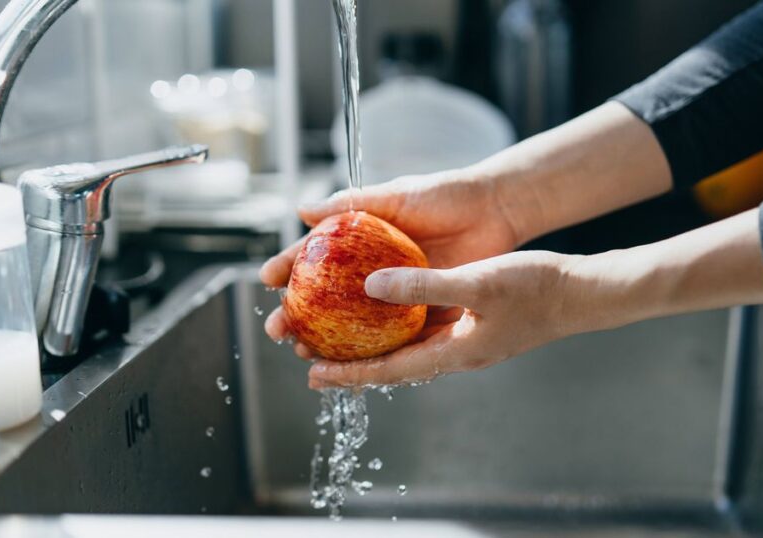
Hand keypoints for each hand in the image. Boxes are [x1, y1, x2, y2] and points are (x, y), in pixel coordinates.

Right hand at [260, 169, 524, 356]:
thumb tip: (301, 210)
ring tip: (305, 352)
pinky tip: (352, 364)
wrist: (496, 210)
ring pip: (356, 322)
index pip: (316, 256)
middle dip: (299, 315)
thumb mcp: (397, 196)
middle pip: (328, 297)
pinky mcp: (425, 308)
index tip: (266, 281)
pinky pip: (395, 334)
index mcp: (363, 239)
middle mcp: (376, 269)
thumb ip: (353, 204)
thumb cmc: (446, 195)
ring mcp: (399, 291)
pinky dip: (373, 350)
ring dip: (329, 340)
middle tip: (279, 330)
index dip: (289, 268)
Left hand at [306, 250, 574, 387]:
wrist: (580, 293)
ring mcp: (465, 342)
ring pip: (407, 348)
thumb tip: (371, 287)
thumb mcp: (477, 282)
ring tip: (337, 337)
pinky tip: (384, 310)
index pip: (390, 371)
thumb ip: (424, 286)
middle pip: (392, 364)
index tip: (312, 374)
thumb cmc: (535, 289)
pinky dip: (398, 326)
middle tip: (309, 355)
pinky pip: (425, 332)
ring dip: (371, 345)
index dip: (349, 374)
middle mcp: (455, 353)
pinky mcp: (473, 325)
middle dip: (350, 363)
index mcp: (454, 352)